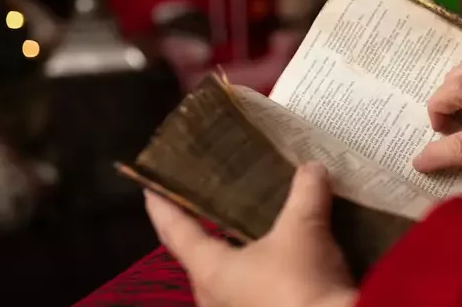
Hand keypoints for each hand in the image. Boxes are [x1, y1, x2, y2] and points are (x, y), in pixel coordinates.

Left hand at [145, 163, 356, 306]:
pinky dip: (264, 270)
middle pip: (202, 259)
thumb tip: (312, 167)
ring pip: (231, 277)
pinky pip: (256, 290)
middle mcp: (216, 298)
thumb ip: (305, 194)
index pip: (176, 234)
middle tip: (214, 204)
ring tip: (256, 228)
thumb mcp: (303, 230)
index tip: (149, 190)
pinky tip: (285, 258)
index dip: (163, 209)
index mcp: (211, 272)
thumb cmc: (300, 283)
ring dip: (240, 254)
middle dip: (207, 233)